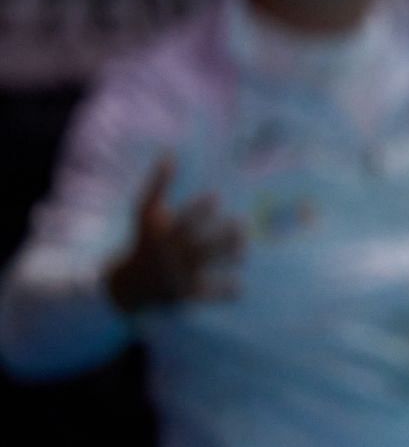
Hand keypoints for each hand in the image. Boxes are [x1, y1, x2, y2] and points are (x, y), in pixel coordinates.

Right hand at [106, 158, 245, 313]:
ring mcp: (178, 274)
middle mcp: (172, 254)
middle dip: (220, 236)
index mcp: (163, 234)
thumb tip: (169, 153)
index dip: (197, 210)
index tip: (215, 198)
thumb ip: (158, 184)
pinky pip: (205, 292)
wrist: (127, 285)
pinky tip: (240, 290)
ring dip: (225, 259)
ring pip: (205, 266)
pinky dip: (221, 292)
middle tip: (241, 225)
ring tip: (243, 252)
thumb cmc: (142, 241)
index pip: (181, 221)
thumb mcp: (144, 212)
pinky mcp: (184, 293)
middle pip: (198, 243)